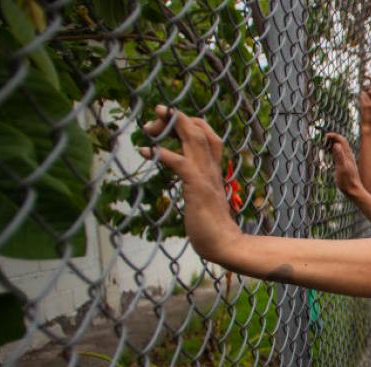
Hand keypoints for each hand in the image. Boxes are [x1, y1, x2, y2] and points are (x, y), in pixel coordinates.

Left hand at [138, 105, 239, 258]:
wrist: (225, 244)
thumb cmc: (213, 227)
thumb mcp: (203, 198)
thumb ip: (197, 186)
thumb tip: (188, 186)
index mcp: (212, 170)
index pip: (206, 135)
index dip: (188, 123)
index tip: (167, 125)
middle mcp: (210, 168)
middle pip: (199, 129)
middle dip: (177, 118)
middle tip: (155, 119)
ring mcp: (206, 176)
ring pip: (193, 138)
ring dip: (171, 126)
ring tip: (149, 125)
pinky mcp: (197, 187)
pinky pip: (180, 163)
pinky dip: (161, 153)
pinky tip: (145, 151)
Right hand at [325, 132, 362, 195]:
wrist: (354, 191)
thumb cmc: (347, 182)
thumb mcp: (341, 168)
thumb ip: (339, 156)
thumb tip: (336, 144)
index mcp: (348, 155)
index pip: (342, 140)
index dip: (334, 135)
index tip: (324, 136)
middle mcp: (349, 156)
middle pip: (341, 142)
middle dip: (333, 138)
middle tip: (323, 139)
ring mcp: (348, 161)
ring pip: (341, 148)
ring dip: (333, 144)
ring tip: (324, 145)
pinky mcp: (346, 166)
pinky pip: (340, 155)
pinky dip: (334, 151)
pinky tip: (330, 155)